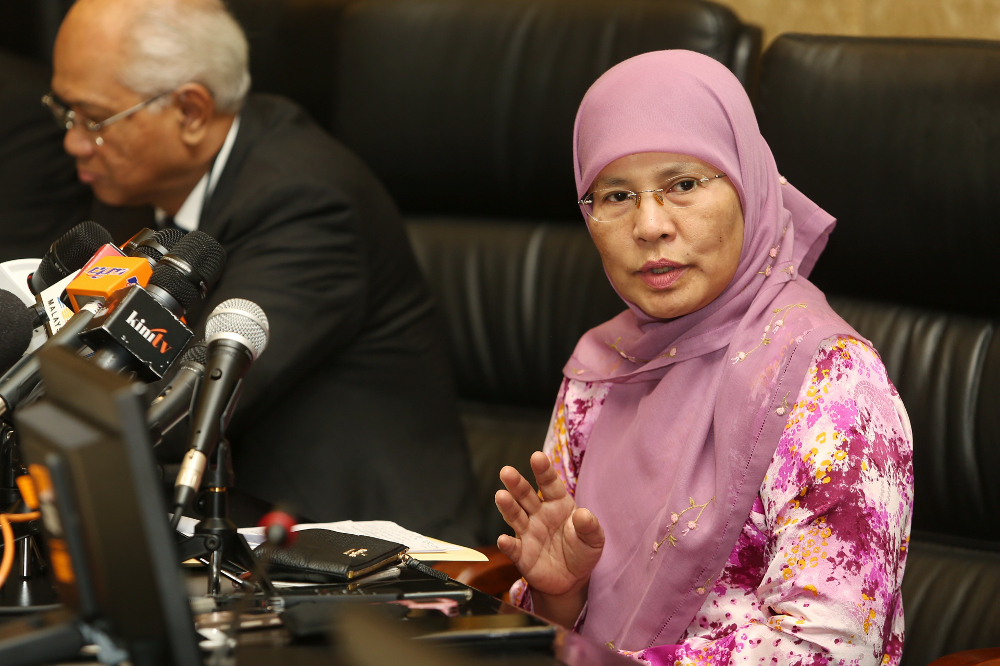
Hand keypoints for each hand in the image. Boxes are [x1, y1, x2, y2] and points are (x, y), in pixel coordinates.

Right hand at [495, 451, 603, 623]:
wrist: (572, 580)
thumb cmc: (582, 551)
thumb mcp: (593, 539)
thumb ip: (589, 527)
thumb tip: (584, 515)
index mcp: (558, 503)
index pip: (549, 483)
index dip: (543, 470)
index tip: (537, 457)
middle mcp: (539, 513)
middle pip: (525, 495)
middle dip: (516, 483)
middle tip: (507, 471)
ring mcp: (528, 532)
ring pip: (515, 515)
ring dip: (507, 506)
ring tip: (501, 496)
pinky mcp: (521, 554)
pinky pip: (513, 548)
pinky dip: (507, 544)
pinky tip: (504, 539)